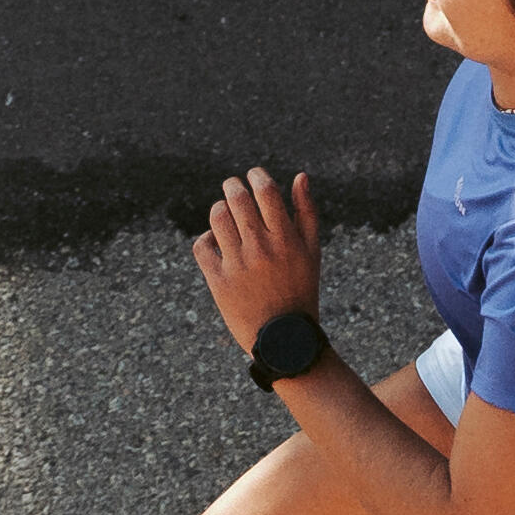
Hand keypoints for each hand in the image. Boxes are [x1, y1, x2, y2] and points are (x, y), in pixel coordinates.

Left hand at [192, 167, 322, 343]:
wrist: (283, 338)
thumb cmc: (301, 289)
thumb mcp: (312, 251)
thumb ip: (307, 212)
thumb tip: (299, 176)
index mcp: (286, 238)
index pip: (265, 190)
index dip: (256, 176)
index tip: (254, 175)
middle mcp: (261, 248)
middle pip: (237, 198)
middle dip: (232, 186)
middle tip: (233, 187)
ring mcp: (237, 264)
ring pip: (217, 218)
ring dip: (219, 208)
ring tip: (225, 212)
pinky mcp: (218, 281)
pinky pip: (202, 246)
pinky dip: (206, 238)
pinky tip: (216, 240)